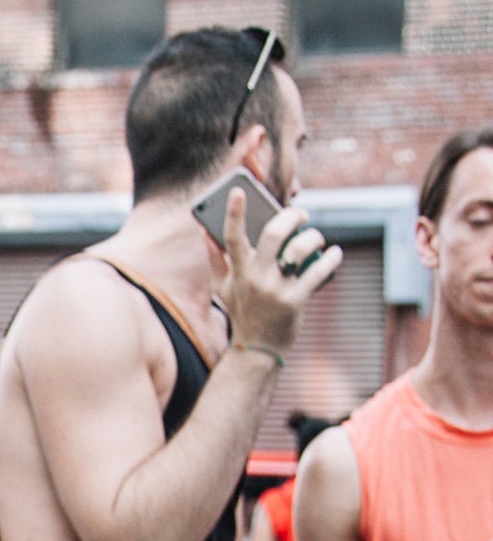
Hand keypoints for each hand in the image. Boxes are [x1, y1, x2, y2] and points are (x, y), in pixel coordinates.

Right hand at [223, 185, 340, 358]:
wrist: (257, 350)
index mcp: (238, 272)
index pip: (231, 236)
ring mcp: (275, 290)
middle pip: (274, 234)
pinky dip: (331, 259)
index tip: (238, 190)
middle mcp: (255, 278)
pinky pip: (317, 271)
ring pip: (299, 249)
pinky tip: (335, 253)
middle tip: (301, 215)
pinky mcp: (295, 301)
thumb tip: (205, 232)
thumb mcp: (225, 288)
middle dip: (292, 216)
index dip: (233, 211)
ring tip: (317, 239)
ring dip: (314, 238)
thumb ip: (215, 260)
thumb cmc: (243, 312)